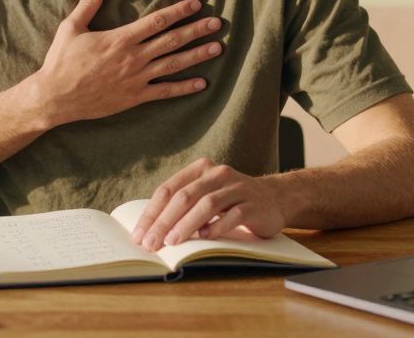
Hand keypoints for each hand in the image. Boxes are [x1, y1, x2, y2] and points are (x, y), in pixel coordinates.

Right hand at [32, 0, 222, 127]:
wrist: (55, 97)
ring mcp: (135, 78)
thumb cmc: (61, 61)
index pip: (157, 21)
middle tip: (217, 23)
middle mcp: (133, 57)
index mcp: (120, 39)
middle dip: (196, 30)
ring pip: (173, 64)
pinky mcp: (134, 97)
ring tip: (217, 48)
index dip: (178, 11)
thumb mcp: (71, 28)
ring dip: (197, 55)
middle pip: (172, 40)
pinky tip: (201, 83)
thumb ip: (88, 4)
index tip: (196, 4)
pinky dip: (183, 88)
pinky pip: (164, 92)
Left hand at [131, 158, 285, 250]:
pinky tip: (204, 238)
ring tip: (172, 242)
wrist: (274, 199)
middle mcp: (218, 173)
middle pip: (184, 197)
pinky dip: (216, 227)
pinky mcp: (254, 204)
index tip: (139, 235)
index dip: (151, 213)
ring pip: (206, 204)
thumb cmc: (230, 201)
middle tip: (151, 244)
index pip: (168, 190)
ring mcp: (238, 187)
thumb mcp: (205, 196)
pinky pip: (232, 215)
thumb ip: (183, 206)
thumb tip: (150, 232)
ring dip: (186, 225)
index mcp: (200, 169)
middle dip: (163, 222)